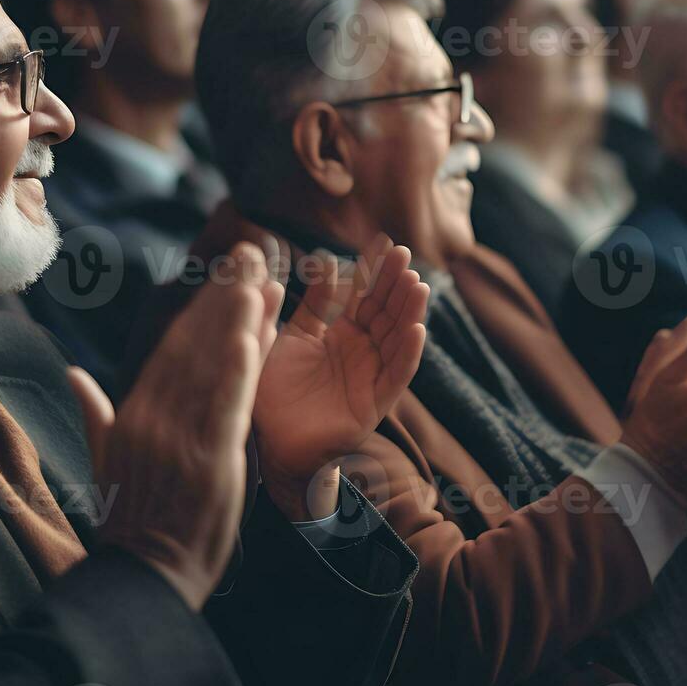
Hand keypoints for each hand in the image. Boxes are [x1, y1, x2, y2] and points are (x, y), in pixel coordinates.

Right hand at [74, 242, 283, 609]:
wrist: (143, 577)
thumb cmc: (132, 522)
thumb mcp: (107, 462)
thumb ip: (97, 414)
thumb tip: (74, 374)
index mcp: (132, 415)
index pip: (171, 351)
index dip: (201, 311)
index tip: (227, 276)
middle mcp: (152, 419)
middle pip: (192, 347)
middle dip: (223, 298)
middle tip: (251, 254)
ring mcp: (179, 439)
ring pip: (210, 368)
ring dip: (237, 320)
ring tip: (258, 278)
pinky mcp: (207, 462)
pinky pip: (225, 407)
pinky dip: (239, 370)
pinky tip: (253, 336)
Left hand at [253, 234, 429, 520]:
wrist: (268, 445)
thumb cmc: (274, 394)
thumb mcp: (289, 339)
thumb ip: (308, 305)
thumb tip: (323, 262)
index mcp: (341, 334)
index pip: (363, 295)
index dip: (373, 269)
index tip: (382, 240)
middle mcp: (361, 352)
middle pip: (385, 311)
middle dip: (395, 282)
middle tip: (403, 252)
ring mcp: (371, 376)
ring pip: (398, 338)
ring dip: (410, 312)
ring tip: (417, 284)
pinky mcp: (374, 404)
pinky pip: (396, 376)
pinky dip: (408, 354)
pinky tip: (417, 330)